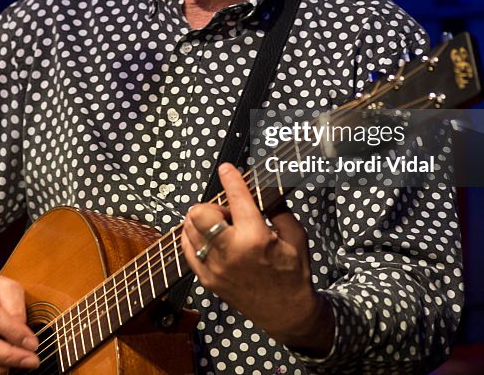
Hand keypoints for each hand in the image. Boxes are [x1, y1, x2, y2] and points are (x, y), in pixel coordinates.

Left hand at [181, 163, 333, 352]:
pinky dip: (192, 237)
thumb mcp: (296, 237)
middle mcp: (232, 252)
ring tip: (219, 227)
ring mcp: (216, 267)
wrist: (287, 314)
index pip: (236, 197)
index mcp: (256, 238)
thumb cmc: (293, 275)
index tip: (226, 169)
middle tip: (225, 212)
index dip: (230, 177)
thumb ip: (278, 209)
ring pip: (189, 229)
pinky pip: (187, 249)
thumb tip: (264, 188)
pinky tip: (207, 237)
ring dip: (201, 221)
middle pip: (200, 213)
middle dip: (211, 205)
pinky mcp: (208, 279)